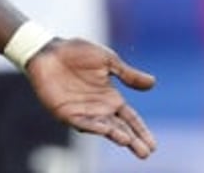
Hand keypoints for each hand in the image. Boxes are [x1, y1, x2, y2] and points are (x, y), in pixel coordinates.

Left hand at [25, 38, 157, 158]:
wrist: (50, 51)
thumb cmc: (78, 53)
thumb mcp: (108, 61)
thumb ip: (128, 74)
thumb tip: (153, 83)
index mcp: (111, 97)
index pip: (130, 119)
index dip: (141, 131)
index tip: (153, 145)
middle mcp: (99, 109)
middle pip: (120, 129)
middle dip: (133, 141)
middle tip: (145, 152)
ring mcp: (83, 112)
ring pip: (104, 128)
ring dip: (116, 135)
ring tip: (128, 141)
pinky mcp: (66, 113)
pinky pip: (82, 122)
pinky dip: (94, 127)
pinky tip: (105, 130)